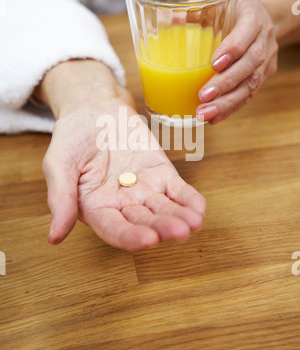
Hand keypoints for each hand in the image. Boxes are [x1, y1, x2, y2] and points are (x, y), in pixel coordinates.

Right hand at [42, 101, 205, 251]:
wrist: (94, 108)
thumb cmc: (71, 138)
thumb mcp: (58, 164)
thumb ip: (60, 198)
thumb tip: (54, 237)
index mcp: (95, 208)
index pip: (113, 229)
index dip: (129, 237)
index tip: (146, 240)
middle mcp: (121, 204)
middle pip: (143, 221)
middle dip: (162, 228)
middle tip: (179, 232)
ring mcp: (143, 189)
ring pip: (164, 208)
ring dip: (180, 216)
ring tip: (193, 222)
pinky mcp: (161, 173)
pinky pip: (177, 190)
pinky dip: (188, 199)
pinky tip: (199, 208)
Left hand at [196, 0, 278, 123]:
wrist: (263, 16)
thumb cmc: (231, 9)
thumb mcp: (214, 1)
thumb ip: (192, 10)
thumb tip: (163, 22)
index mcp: (252, 15)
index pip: (248, 31)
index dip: (234, 48)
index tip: (214, 63)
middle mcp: (263, 39)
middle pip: (251, 64)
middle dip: (226, 82)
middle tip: (204, 96)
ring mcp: (267, 60)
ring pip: (252, 84)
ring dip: (227, 103)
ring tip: (205, 114)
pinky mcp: (264, 76)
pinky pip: (249, 95)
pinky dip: (230, 108)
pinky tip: (214, 118)